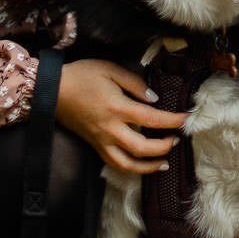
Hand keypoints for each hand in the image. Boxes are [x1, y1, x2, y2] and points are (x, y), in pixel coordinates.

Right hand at [54, 58, 184, 174]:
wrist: (52, 90)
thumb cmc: (82, 75)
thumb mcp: (110, 69)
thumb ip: (134, 83)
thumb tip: (154, 99)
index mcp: (116, 107)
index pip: (151, 118)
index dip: (172, 121)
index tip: (186, 119)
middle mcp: (110, 129)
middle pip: (143, 148)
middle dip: (164, 147)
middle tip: (176, 139)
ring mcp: (101, 141)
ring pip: (128, 164)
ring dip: (149, 166)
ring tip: (164, 162)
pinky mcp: (94, 146)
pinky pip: (114, 164)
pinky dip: (131, 169)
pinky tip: (141, 165)